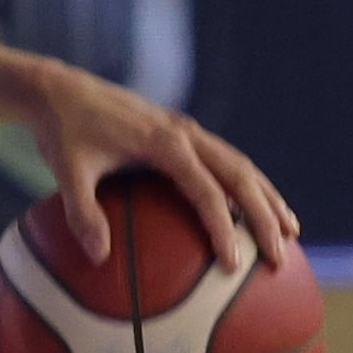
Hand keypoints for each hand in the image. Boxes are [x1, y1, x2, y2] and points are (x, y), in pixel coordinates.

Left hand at [21, 64, 296, 267]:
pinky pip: (226, 161)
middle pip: (240, 175)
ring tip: (291, 233)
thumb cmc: (63, 132)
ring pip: (242, 165)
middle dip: (265, 216)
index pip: (205, 190)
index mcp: (163, 142)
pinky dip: (247, 186)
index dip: (223, 227)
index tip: (233, 262)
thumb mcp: (66, 172)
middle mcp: (185, 133)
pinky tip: (255, 212)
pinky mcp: (183, 134)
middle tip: (279, 255)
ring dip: (268, 198)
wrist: (61, 89)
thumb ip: (81, 213)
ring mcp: (188, 131)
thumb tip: (98, 258)